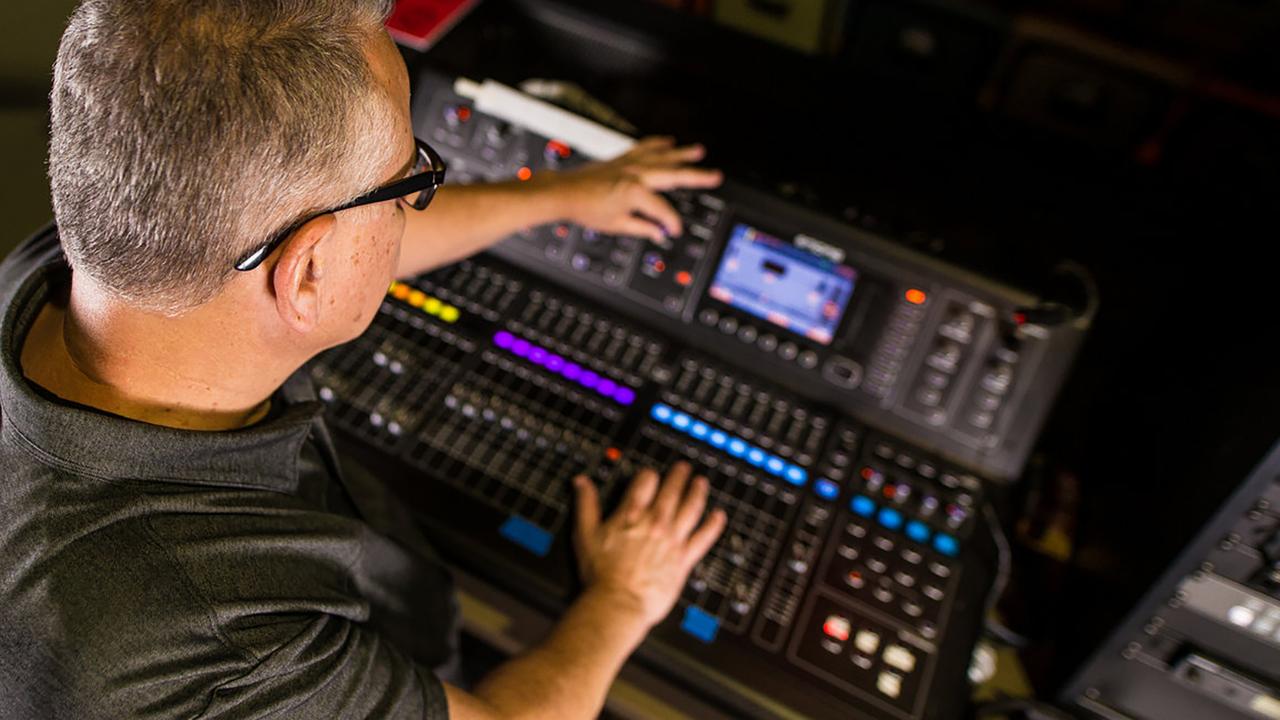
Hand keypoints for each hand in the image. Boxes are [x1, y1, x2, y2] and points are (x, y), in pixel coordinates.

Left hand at [550, 137, 722, 242]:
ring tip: (698, 150)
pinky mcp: (621, 158)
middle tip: (715, 175)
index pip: (664, 211)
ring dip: (682, 153)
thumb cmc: (585, 209)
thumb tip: (659, 232)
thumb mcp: (617, 226)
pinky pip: (644, 147)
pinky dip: (658, 144)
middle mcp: (635, 174)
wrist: (564, 193)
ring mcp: (628, 163)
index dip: (671, 223)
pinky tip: (668, 142)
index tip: (673, 231)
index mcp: (635, 193)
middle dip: (697, 176)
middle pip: (673, 174)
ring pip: (662, 155)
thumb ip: (642, 228)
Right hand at [571, 462, 727, 628]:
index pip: (646, 482)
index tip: (651, 475)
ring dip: (697, 492)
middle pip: (671, 490)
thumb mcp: (585, 534)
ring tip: (701, 482)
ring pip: (691, 507)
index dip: (649, 475)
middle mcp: (655, 522)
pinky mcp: (684, 558)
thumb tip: (581, 483)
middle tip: (683, 468)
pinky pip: (704, 537)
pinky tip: (718, 516)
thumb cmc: (601, 574)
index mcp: (631, 514)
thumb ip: (586, 505)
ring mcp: (672, 539)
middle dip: (678, 476)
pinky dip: (713, 525)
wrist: (619, 603)